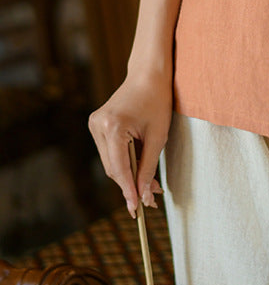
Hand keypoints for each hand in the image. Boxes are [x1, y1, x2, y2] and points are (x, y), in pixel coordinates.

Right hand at [88, 71, 172, 216]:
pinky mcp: (96, 124)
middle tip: (152, 200)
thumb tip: (146, 196)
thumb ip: (149, 167)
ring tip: (151, 186)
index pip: (119, 168)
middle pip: (113, 168)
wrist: (148, 74)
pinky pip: (109, 152)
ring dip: (128, 175)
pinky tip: (139, 167)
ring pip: (110, 162)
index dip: (129, 191)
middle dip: (131, 185)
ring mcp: (94, 124)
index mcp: (113, 125)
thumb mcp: (158, 135)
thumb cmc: (157, 100)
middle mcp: (98, 125)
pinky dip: (124, 162)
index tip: (137, 210)